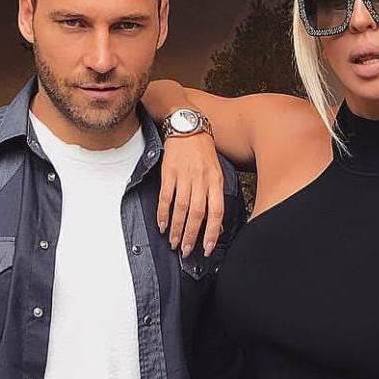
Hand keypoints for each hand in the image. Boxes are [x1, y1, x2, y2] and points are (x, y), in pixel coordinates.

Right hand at [157, 132, 223, 256]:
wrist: (188, 126)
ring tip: (174, 242)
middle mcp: (201, 180)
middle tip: (186, 251)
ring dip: (176, 228)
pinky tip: (162, 224)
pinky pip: (166, 197)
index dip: (212, 232)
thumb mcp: (216, 172)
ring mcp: (184, 176)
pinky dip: (163, 213)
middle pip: (197, 213)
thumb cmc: (203, 151)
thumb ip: (215, 196)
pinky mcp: (169, 172)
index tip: (207, 248)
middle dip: (191, 235)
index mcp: (215, 181)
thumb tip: (215, 224)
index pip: (216, 211)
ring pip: (181, 208)